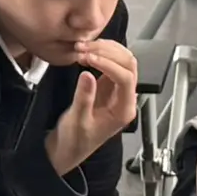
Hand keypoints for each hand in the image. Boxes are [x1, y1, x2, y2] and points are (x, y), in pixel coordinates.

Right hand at [46, 39, 137, 173]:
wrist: (68, 148)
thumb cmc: (75, 140)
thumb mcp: (77, 121)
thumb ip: (84, 98)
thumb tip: (87, 74)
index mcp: (124, 110)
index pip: (126, 79)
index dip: (109, 65)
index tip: (89, 59)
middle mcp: (125, 98)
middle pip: (128, 65)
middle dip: (107, 52)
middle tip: (84, 48)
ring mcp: (117, 90)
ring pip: (121, 60)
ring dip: (104, 50)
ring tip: (83, 47)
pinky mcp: (108, 85)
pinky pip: (110, 63)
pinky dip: (100, 53)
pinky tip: (85, 52)